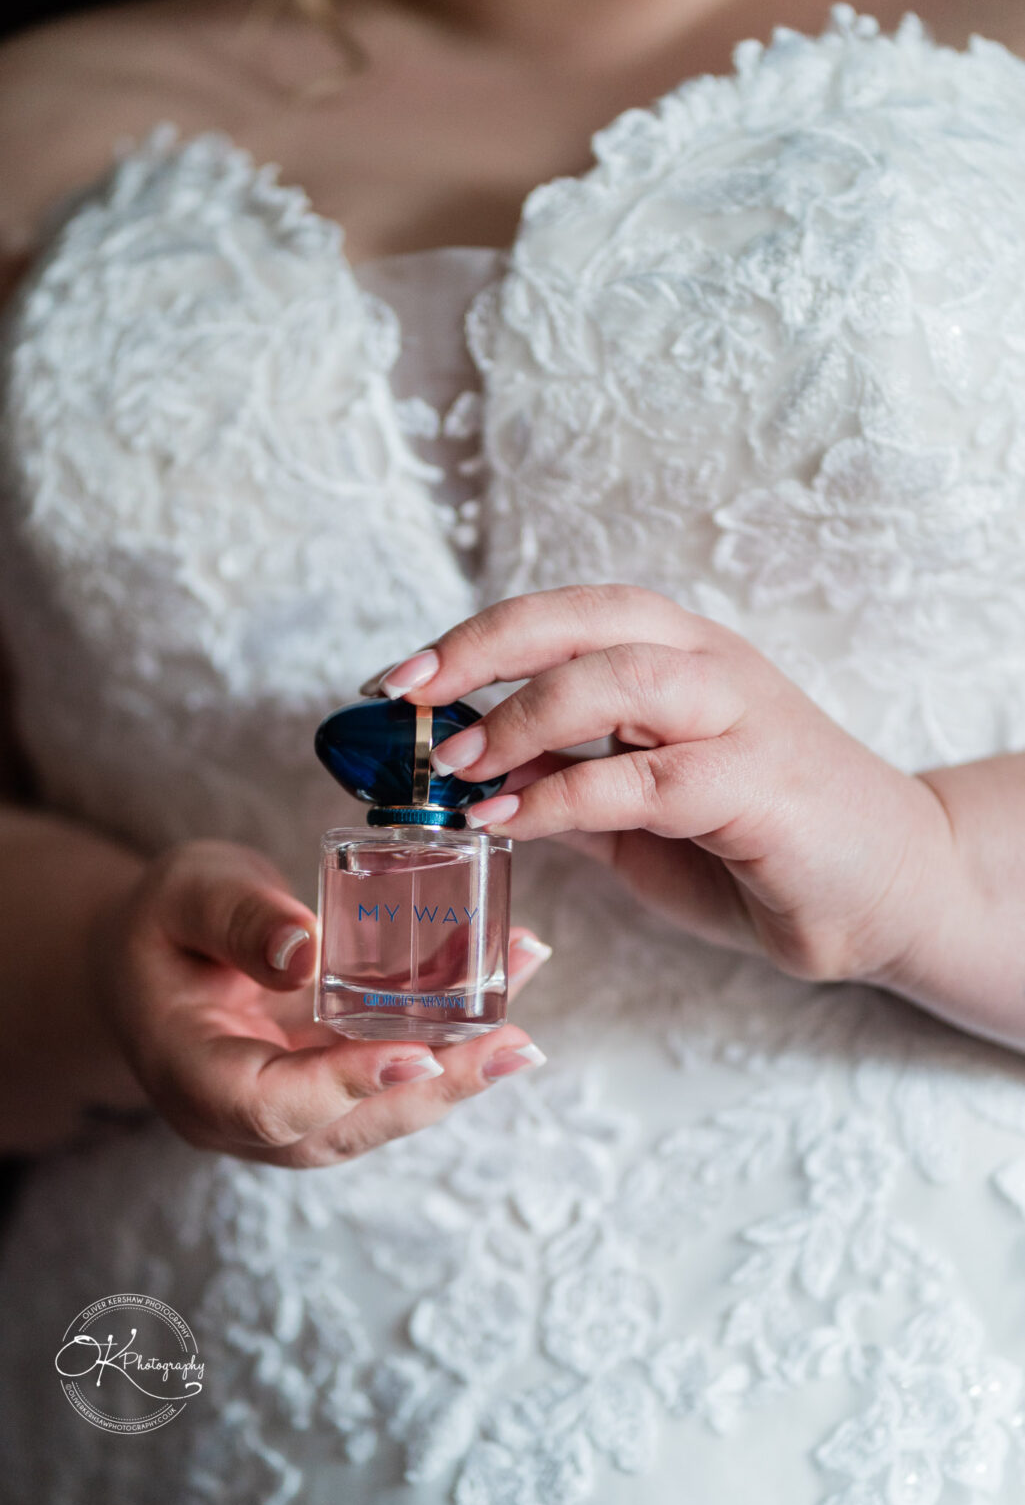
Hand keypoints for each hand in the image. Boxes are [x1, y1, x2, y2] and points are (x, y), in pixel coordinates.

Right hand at [90, 839, 548, 1166]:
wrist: (156, 954)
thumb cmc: (165, 921)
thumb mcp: (186, 895)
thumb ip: (238, 919)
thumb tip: (308, 949)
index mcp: (193, 1076)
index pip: (270, 1106)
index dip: (346, 1087)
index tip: (415, 1054)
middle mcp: (245, 1118)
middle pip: (348, 1125)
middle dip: (438, 1085)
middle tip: (515, 1043)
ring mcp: (292, 1111)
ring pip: (381, 1110)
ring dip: (459, 1069)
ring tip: (524, 1027)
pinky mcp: (329, 1088)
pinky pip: (391, 1076)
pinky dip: (447, 1044)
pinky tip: (501, 1002)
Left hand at [367, 584, 950, 986]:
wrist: (890, 889)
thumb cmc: (759, 845)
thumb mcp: (640, 816)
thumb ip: (570, 786)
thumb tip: (478, 776)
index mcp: (678, 657)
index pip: (567, 615)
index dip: (478, 635)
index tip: (400, 679)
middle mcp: (708, 666)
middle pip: (584, 621)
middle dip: (482, 649)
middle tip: (407, 698)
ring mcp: (741, 717)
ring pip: (619, 679)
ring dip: (523, 717)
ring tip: (458, 765)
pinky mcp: (762, 784)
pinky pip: (647, 778)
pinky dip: (565, 796)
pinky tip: (508, 821)